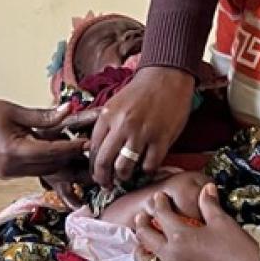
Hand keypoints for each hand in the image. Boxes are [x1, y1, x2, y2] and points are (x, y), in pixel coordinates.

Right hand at [0, 97, 88, 178]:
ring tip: (79, 152)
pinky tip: (60, 154)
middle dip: (71, 157)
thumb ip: (43, 116)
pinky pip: (34, 169)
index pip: (51, 152)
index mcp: (12, 151)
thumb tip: (68, 110)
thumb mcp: (14, 110)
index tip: (89, 142)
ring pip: (44, 170)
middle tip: (91, 149)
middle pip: (50, 165)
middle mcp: (11, 167)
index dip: (72, 147)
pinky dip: (48, 162)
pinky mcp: (8, 172)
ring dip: (61, 161)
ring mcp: (9, 173)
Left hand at [90, 65, 193, 187]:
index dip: (93, 167)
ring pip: (124, 167)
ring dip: (123, 176)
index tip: (97, 174)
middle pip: (104, 162)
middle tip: (107, 184)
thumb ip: (105, 125)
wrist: (166, 76)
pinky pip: (149, 165)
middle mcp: (122, 126)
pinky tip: (146, 166)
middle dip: (103, 178)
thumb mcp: (115, 104)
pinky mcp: (161, 139)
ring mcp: (142, 133)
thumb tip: (96, 150)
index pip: (93, 149)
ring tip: (126, 176)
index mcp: (107, 116)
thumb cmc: (140, 91)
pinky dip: (146, 170)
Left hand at [133, 183, 259, 260]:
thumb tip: (206, 187)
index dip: (159, 203)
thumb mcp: (222, 221)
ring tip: (140, 245)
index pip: (162, 214)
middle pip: (146, 236)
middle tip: (141, 217)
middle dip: (141, 223)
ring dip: (139, 251)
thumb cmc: (238, 249)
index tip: (160, 198)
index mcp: (181, 234)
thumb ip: (209, 204)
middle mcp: (171, 255)